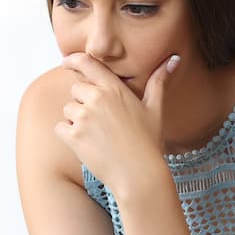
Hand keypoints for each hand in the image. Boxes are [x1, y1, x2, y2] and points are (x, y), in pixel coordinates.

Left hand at [55, 52, 177, 194]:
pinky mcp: (74, 136)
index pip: (88, 63)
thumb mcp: (155, 109)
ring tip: (97, 136)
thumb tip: (173, 59)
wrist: (139, 175)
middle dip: (82, 101)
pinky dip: (68, 136)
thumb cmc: (148, 143)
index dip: (74, 60)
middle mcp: (97, 99)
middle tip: (101, 121)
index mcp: (114, 89)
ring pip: (67, 110)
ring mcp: (84, 117)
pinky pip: (60, 128)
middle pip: (75, 89)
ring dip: (76, 120)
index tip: (67, 62)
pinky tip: (87, 145)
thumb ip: (158, 82)